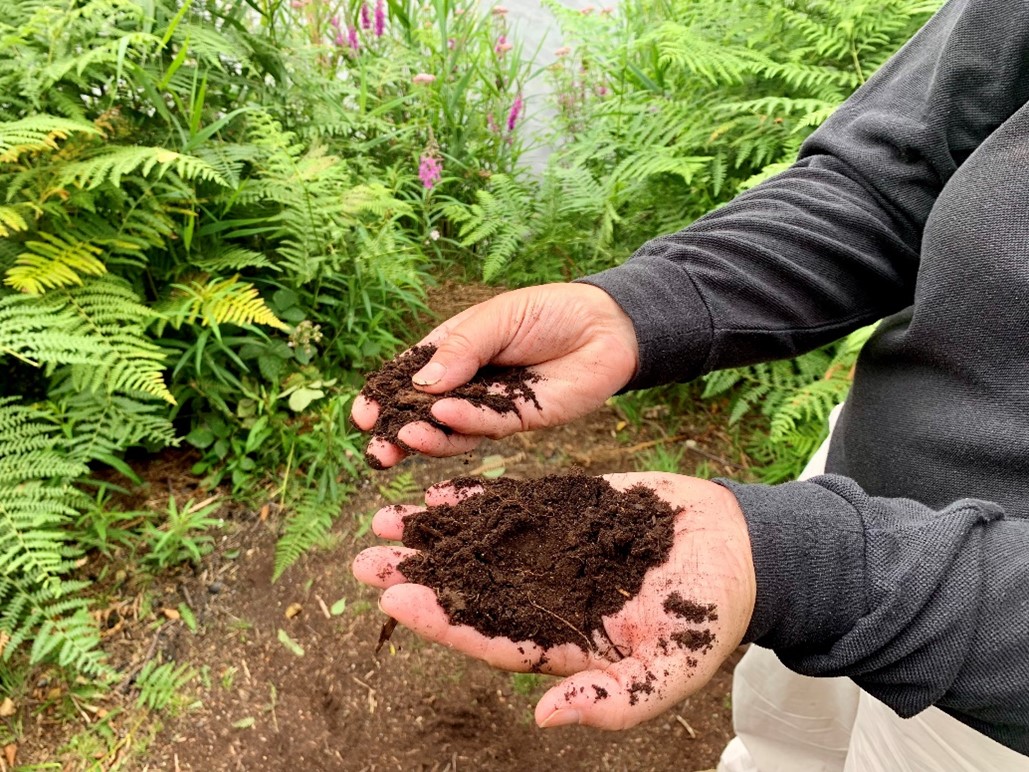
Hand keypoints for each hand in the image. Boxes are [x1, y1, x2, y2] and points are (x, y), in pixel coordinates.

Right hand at [351, 283, 638, 467]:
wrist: (606, 325)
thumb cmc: (548, 312)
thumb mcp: (497, 319)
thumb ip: (461, 350)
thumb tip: (422, 384)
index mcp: (453, 351)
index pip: (410, 377)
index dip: (384, 397)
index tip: (362, 416)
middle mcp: (467, 383)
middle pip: (424, 413)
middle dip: (397, 432)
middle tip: (376, 450)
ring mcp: (491, 405)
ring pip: (452, 429)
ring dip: (427, 437)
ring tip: (405, 438)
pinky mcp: (519, 421)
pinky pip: (487, 427)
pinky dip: (464, 423)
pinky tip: (445, 417)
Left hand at [352, 472, 754, 729]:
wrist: (738, 549)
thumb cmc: (710, 615)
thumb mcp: (671, 669)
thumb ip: (615, 701)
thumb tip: (545, 719)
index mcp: (563, 641)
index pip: (490, 636)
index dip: (443, 620)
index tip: (398, 602)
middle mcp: (546, 597)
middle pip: (469, 590)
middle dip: (418, 577)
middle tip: (365, 563)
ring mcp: (552, 552)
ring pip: (480, 545)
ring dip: (432, 537)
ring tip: (383, 521)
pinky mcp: (566, 512)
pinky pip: (512, 506)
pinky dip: (474, 500)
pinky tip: (436, 494)